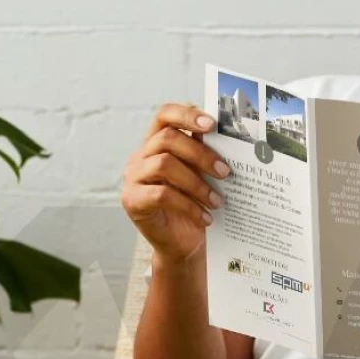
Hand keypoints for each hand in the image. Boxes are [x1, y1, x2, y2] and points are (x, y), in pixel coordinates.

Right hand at [121, 103, 231, 261]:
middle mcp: (140, 156)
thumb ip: (204, 154)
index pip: (165, 115)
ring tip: (217, 201)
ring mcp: (133, 177)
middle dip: (201, 154)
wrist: (183, 244)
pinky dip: (188, 206)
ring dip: (196, 183)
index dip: (187, 114)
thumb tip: (227, 135)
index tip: (212, 124)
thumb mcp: (202, 176)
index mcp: (156, 143)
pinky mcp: (132, 201)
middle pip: (167, 138)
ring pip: (163, 164)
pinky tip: (205, 217)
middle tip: (226, 172)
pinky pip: (161, 195)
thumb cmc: (194, 205)